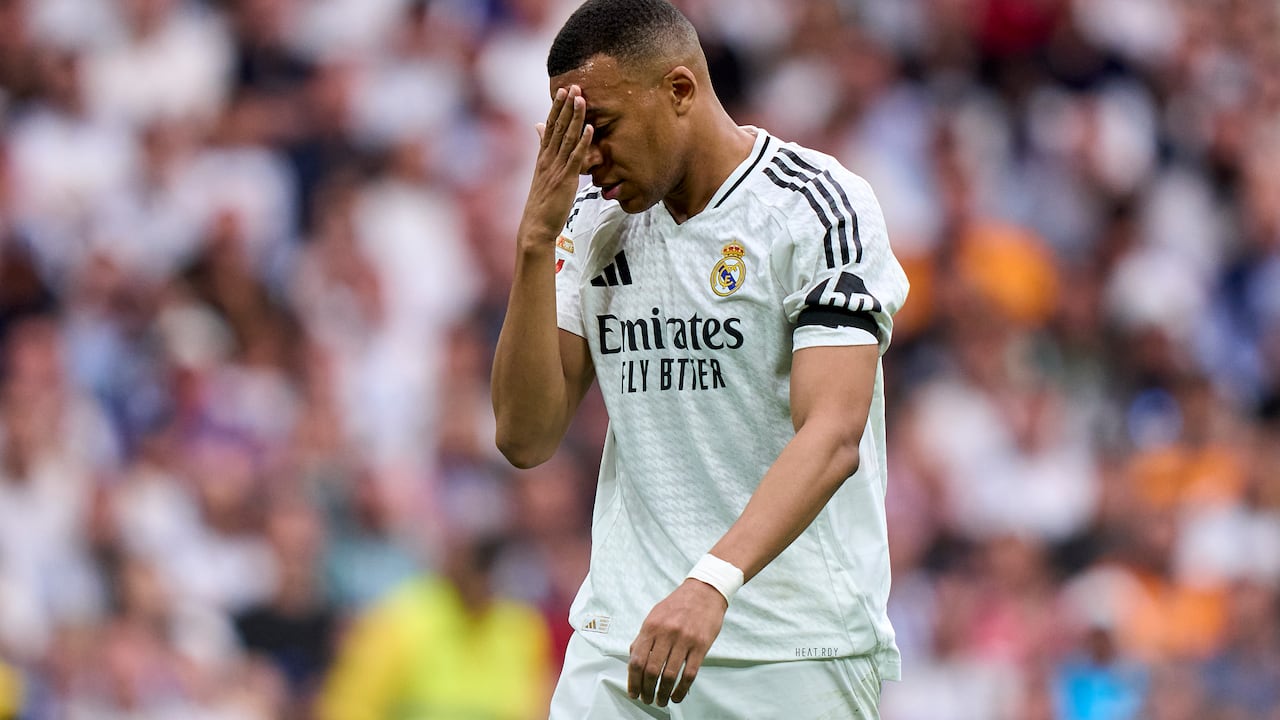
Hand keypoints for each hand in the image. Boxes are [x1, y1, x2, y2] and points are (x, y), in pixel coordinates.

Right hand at [520, 85, 594, 243]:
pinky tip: (590, 128)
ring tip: (582, 99)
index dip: (557, 108)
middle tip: (573, 85)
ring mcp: (556, 168)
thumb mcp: (541, 172)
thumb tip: (538, 127)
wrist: (536, 225)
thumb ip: (542, 148)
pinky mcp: (566, 179)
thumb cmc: (541, 201)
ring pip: (567, 138)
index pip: (549, 126)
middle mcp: (548, 159)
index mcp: (542, 157)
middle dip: (566, 106)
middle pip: (557, 127)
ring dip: (575, 118)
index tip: (563, 90)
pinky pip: (576, 157)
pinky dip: (583, 142)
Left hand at [628, 579, 726, 706]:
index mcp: (651, 626)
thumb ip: (643, 637)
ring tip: (661, 701)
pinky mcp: (701, 645)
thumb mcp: (654, 616)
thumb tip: (633, 660)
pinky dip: (682, 689)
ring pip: (670, 675)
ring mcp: (685, 640)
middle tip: (647, 700)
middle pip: (652, 670)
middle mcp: (666, 633)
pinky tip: (677, 696)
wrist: (704, 590)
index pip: (637, 660)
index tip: (633, 693)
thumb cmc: (677, 605)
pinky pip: (690, 674)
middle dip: (647, 690)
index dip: (633, 681)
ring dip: (663, 693)